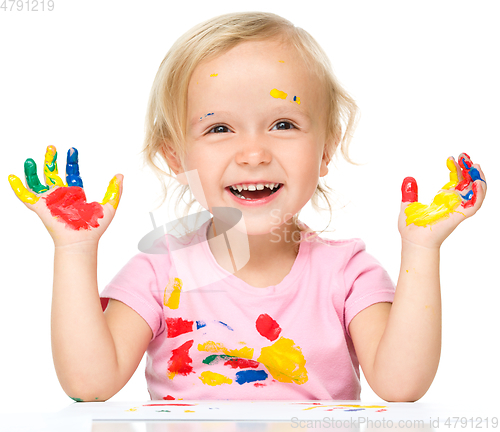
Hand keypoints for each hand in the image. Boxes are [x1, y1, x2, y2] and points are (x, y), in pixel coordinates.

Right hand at [8, 146, 122, 246]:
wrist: (82, 241)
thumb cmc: (94, 228)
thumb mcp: (109, 206)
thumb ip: (115, 191)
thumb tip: (120, 175)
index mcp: (76, 194)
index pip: (72, 173)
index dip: (72, 161)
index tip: (72, 150)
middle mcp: (61, 196)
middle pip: (53, 173)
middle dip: (51, 160)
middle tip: (51, 147)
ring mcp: (50, 201)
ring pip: (37, 182)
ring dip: (33, 170)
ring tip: (31, 159)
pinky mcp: (40, 208)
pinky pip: (26, 196)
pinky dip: (18, 187)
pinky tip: (12, 177)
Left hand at [398, 153, 485, 248]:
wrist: (413, 241)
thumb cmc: (411, 229)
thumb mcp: (408, 205)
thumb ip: (409, 193)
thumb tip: (408, 178)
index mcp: (443, 200)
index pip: (455, 181)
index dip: (456, 169)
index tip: (451, 157)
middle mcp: (453, 204)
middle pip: (467, 183)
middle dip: (469, 169)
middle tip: (464, 155)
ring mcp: (457, 210)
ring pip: (476, 192)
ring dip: (478, 178)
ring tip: (475, 165)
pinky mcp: (459, 216)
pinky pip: (475, 205)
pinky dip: (479, 194)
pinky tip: (476, 182)